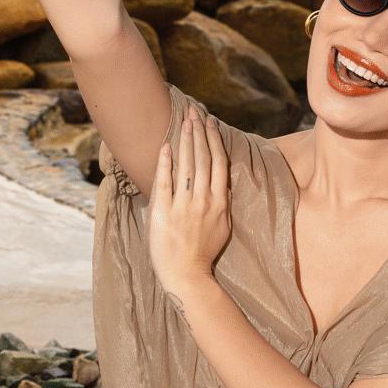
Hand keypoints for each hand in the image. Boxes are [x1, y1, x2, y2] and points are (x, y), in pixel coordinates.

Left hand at [147, 107, 231, 299]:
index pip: (218, 163)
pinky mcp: (164, 212)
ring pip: (186, 166)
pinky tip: (166, 146)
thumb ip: (222, 202)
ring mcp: (183, 206)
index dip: (214, 140)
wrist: (187, 275)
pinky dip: (165, 163)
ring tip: (184, 122)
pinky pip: (165, 182)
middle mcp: (203, 200)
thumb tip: (221, 182)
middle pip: (202, 159)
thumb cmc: (204, 252)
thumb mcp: (223, 226)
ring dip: (185, 141)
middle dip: (198, 133)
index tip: (210, 122)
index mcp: (219, 203)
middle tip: (194, 112)